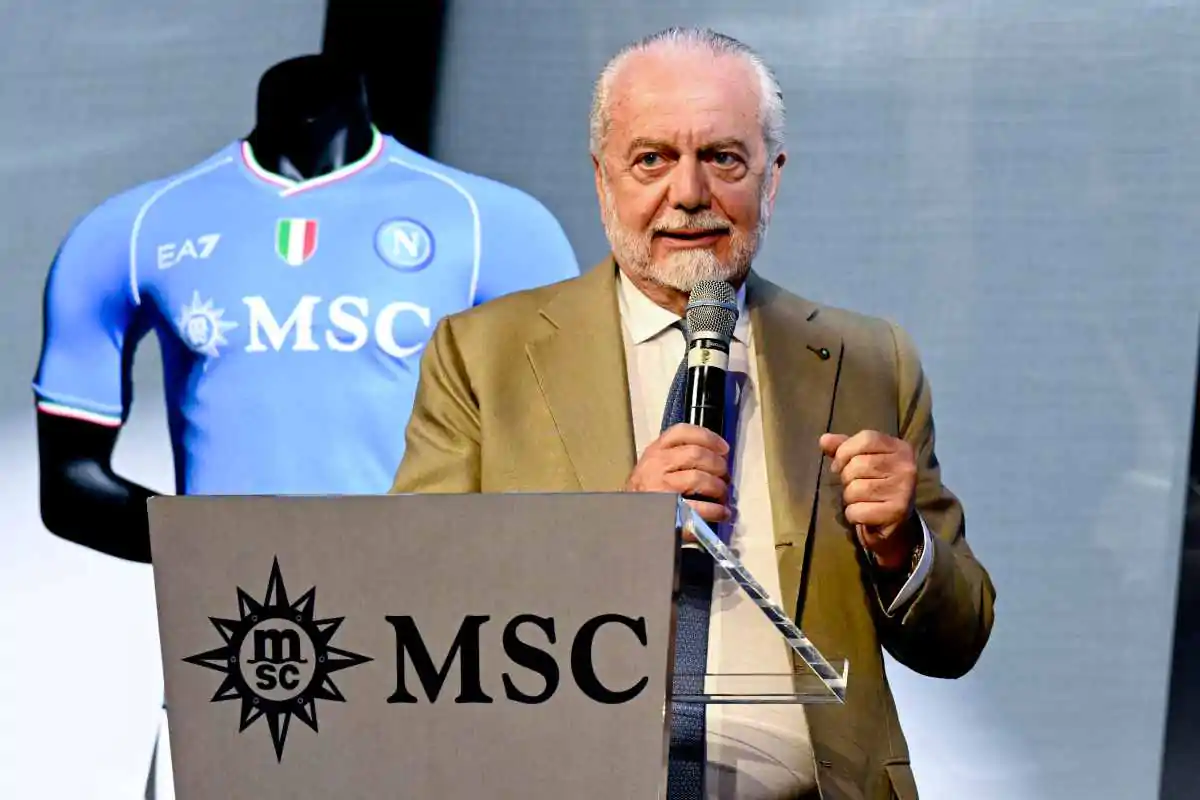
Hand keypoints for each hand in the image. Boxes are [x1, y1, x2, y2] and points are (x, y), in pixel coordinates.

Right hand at [626, 423, 730, 539]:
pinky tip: (721, 513)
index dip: (708, 437)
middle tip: (725, 476)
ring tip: (722, 495)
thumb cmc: (645, 492)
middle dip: (719, 465)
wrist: (628, 519)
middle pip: (697, 454)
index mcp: (655, 451)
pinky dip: (716, 510)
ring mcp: (662, 488)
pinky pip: (700, 508)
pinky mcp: (669, 511)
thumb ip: (677, 455)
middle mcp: (657, 465)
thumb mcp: (654, 466)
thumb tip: (716, 457)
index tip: (723, 448)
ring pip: (700, 479)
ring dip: (719, 487)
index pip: (683, 432)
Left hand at [819, 430, 918, 570]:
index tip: (840, 464)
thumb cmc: (875, 484)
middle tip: (855, 486)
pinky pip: (857, 510)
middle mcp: (906, 467)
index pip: (866, 438)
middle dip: (847, 478)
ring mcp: (903, 490)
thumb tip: (824, 440)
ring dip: (850, 498)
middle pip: (858, 465)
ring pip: (855, 489)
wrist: (894, 522)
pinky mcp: (896, 513)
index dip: (845, 451)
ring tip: (862, 500)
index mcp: (900, 448)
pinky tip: (864, 514)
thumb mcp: (862, 459)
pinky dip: (853, 514)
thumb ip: (843, 447)